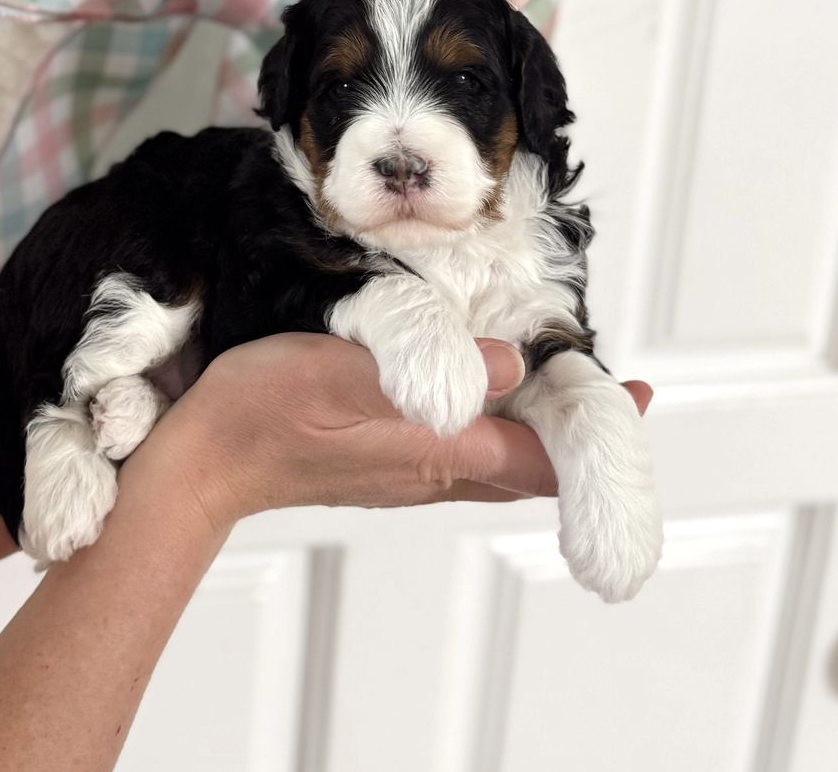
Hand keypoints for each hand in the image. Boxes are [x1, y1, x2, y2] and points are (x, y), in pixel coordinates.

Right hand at [133, 333, 651, 527]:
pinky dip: (492, 427)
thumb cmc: (257, 415)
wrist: (202, 465)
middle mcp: (429, 469)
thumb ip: (419, 371)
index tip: (636, 394)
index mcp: (431, 449)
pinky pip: (460, 452)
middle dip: (576, 428)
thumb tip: (508, 364)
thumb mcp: (334, 375)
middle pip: (528, 463)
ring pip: (496, 458)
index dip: (596, 431)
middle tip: (610, 387)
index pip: (539, 455)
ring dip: (535, 428)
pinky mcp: (380, 464)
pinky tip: (480, 398)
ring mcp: (404, 472)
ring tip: (555, 385)